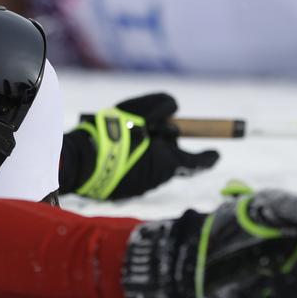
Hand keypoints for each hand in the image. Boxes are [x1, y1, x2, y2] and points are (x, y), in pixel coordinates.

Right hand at [61, 93, 218, 199]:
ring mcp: (139, 188)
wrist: (80, 162)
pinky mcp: (122, 193)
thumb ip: (162, 104)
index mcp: (167, 161)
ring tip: (125, 137)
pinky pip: (133, 176)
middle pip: (171, 163)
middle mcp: (158, 179)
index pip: (198, 162)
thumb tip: (174, 110)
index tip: (216, 152)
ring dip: (146, 155)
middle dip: (167, 148)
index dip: (209, 157)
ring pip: (151, 169)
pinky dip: (130, 163)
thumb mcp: (138, 108)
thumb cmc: (110, 133)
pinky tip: (114, 152)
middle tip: (154, 131)